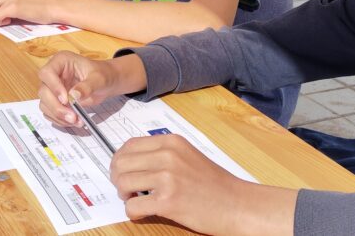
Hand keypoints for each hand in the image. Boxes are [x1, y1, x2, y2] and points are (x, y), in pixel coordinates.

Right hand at [37, 52, 143, 126]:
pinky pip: (50, 112)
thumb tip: (74, 95)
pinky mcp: (54, 101)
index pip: (47, 73)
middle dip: (57, 106)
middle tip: (72, 117)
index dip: (54, 87)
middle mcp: (53, 74)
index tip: (66, 99)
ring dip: (59, 115)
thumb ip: (87, 86)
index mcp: (61, 61)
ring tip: (77, 121)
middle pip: (44, 91)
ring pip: (45, 104)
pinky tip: (73, 121)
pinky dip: (60, 120)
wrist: (106, 84)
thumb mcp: (99, 78)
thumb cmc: (102, 75)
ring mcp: (52, 88)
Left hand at [111, 135, 253, 234]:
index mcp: (172, 142)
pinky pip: (133, 206)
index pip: (129, 145)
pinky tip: (143, 212)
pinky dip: (133, 212)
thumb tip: (131, 160)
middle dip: (117, 177)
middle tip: (125, 188)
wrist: (237, 204)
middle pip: (121, 162)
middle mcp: (168, 156)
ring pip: (123, 182)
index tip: (121, 170)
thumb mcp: (188, 155)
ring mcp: (168, 178)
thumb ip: (162, 153)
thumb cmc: (214, 183)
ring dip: (123, 194)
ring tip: (134, 199)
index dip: (119, 159)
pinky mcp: (168, 201)